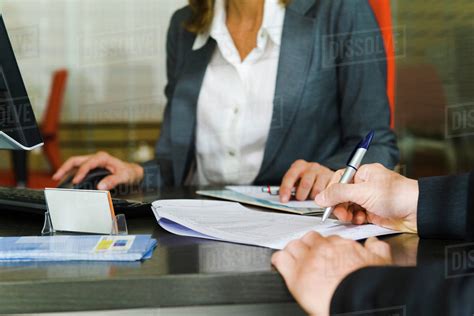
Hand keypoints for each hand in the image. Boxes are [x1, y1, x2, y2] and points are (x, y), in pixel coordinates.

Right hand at [52, 151, 143, 189]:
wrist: (133, 172)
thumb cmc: (129, 173)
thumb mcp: (124, 177)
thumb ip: (113, 181)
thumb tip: (101, 186)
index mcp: (103, 158)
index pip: (88, 164)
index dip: (81, 172)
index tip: (76, 181)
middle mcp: (96, 158)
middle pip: (76, 160)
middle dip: (65, 167)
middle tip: (56, 176)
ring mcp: (93, 162)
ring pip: (75, 163)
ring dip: (65, 169)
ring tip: (57, 178)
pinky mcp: (92, 167)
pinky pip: (78, 168)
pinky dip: (71, 173)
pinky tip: (67, 179)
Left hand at [272, 232, 391, 315]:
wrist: (360, 299)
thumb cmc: (370, 285)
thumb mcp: (381, 261)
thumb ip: (376, 248)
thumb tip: (373, 243)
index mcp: (341, 245)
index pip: (328, 238)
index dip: (325, 246)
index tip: (325, 252)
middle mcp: (323, 249)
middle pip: (309, 238)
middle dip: (308, 245)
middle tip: (308, 255)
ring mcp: (307, 260)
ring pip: (293, 246)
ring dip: (293, 251)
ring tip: (294, 259)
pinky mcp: (295, 274)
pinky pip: (280, 259)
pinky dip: (279, 260)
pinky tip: (280, 264)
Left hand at [280, 160, 333, 202]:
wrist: (326, 176)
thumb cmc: (308, 181)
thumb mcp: (297, 182)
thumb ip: (291, 188)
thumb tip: (285, 199)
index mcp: (299, 166)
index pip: (290, 177)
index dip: (286, 189)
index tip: (284, 200)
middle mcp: (311, 166)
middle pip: (305, 184)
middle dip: (302, 196)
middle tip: (301, 200)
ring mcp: (323, 171)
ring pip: (317, 190)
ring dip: (313, 198)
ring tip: (312, 198)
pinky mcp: (333, 178)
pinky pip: (327, 192)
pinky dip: (324, 198)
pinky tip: (322, 197)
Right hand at [315, 163, 418, 232]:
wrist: (419, 212)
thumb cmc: (397, 195)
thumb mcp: (363, 192)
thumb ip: (339, 193)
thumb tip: (320, 197)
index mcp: (364, 173)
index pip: (340, 179)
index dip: (332, 190)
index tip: (326, 201)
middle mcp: (366, 185)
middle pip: (342, 194)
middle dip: (339, 204)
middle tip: (340, 213)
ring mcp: (369, 199)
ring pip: (348, 206)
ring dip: (347, 213)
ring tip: (351, 218)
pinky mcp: (373, 212)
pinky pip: (357, 215)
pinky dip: (355, 219)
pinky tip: (360, 220)